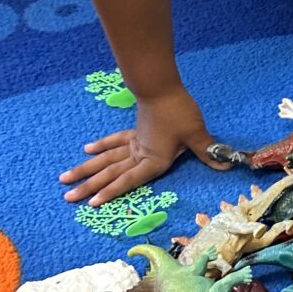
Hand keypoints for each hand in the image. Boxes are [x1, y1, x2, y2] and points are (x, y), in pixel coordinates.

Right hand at [60, 85, 220, 206]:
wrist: (162, 88)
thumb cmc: (179, 113)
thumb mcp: (196, 134)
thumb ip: (208, 151)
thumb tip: (226, 165)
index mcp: (153, 160)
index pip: (129, 181)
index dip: (112, 192)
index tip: (92, 203)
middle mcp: (139, 154)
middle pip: (110, 173)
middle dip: (88, 186)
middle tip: (67, 197)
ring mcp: (134, 143)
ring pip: (106, 159)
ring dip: (86, 169)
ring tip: (65, 179)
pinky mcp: (134, 131)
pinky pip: (114, 142)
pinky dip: (101, 146)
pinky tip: (87, 151)